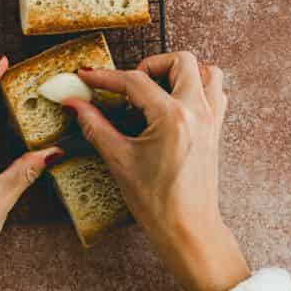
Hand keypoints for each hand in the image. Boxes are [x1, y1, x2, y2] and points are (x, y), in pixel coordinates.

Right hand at [64, 50, 249, 290]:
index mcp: (172, 117)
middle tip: (130, 87)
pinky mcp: (216, 131)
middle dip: (151, 65)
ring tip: (157, 90)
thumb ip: (95, 126)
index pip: (135, 81)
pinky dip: (198, 89)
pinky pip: (216, 94)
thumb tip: (74, 104)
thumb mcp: (119, 161)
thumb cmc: (157, 202)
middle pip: (180, 61)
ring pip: (207, 72)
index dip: (106, 78)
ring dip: (181, 72)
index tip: (87, 78)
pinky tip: (174, 106)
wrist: (188, 229)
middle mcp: (197, 112)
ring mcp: (211, 120)